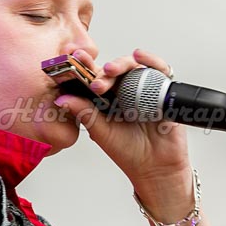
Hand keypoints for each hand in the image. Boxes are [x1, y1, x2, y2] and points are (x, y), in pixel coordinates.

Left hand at [54, 49, 193, 218]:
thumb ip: (84, 113)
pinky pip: (160, 70)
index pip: (96, 77)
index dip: (85, 67)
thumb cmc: (129, 152)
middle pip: (115, 69)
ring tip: (111, 70)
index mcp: (108, 99)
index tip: (74, 58)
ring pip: (134, 66)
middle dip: (103, 69)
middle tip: (96, 79)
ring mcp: (145, 89)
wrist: (155, 169)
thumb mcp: (101, 132)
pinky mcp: (164, 91)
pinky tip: (140, 57)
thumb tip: (61, 99)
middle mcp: (126, 91)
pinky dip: (151, 61)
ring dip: (122, 64)